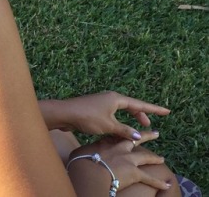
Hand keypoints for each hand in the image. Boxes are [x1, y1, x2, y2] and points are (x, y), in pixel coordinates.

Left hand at [55, 91, 169, 140]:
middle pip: (131, 105)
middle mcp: (110, 98)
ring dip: (130, 118)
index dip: (154, 109)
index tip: (167, 111)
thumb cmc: (87, 117)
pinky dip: (120, 121)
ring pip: (122, 110)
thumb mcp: (108, 126)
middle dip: (141, 114)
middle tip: (149, 125)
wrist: (65, 114)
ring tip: (138, 128)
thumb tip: (138, 135)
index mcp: (116, 98)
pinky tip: (121, 130)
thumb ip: (124, 130)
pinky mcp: (96, 109)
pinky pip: (114, 114)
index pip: (139, 104)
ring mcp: (103, 103)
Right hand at [67, 131, 175, 192]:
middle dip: (146, 136)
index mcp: (108, 141)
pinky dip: (159, 183)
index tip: (129, 133)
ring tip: (161, 158)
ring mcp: (129, 159)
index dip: (125, 133)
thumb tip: (84, 153)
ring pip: (146, 157)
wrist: (90, 171)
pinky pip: (149, 179)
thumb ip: (87, 150)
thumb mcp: (82, 152)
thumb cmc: (82, 162)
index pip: (119, 136)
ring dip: (154, 158)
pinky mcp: (134, 172)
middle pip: (136, 140)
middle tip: (155, 133)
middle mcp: (120, 147)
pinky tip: (166, 185)